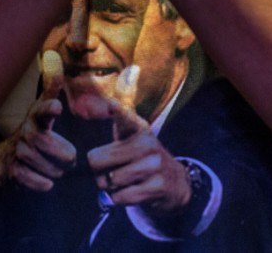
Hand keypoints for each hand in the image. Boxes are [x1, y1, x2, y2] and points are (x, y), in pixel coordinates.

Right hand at [1, 52, 77, 191]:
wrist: (2, 164)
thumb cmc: (31, 133)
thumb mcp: (41, 109)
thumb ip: (51, 87)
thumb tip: (53, 53)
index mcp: (35, 117)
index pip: (41, 109)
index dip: (48, 107)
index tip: (58, 107)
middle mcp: (23, 131)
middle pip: (40, 139)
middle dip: (57, 150)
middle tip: (72, 157)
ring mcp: (15, 151)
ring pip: (36, 160)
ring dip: (52, 168)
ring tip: (61, 171)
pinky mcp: (10, 170)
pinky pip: (26, 177)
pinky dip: (39, 182)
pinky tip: (48, 184)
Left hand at [85, 66, 192, 215]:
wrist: (174, 183)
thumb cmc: (141, 157)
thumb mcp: (131, 135)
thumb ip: (119, 114)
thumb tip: (128, 73)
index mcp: (137, 128)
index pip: (125, 118)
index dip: (118, 111)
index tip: (113, 105)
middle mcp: (147, 143)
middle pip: (97, 160)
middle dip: (97, 171)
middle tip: (109, 170)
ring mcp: (154, 165)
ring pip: (109, 181)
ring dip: (109, 187)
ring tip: (123, 181)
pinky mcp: (158, 186)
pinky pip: (121, 197)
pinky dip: (119, 199)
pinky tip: (131, 192)